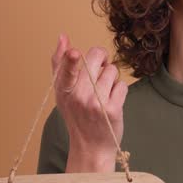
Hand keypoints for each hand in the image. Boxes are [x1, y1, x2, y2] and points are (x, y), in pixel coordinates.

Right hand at [50, 33, 126, 169]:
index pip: (66, 71)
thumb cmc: (76, 114)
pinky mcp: (112, 110)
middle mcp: (78, 96)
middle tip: (99, 69)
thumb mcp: (62, 92)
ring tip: (104, 91)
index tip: (75, 53)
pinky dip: (119, 90)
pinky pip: (122, 85)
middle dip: (101, 58)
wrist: (90, 146)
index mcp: (64, 90)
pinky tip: (112, 100)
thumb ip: (60, 64)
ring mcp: (96, 104)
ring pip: (112, 70)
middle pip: (96, 58)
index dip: (71, 60)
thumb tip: (63, 37)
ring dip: (111, 77)